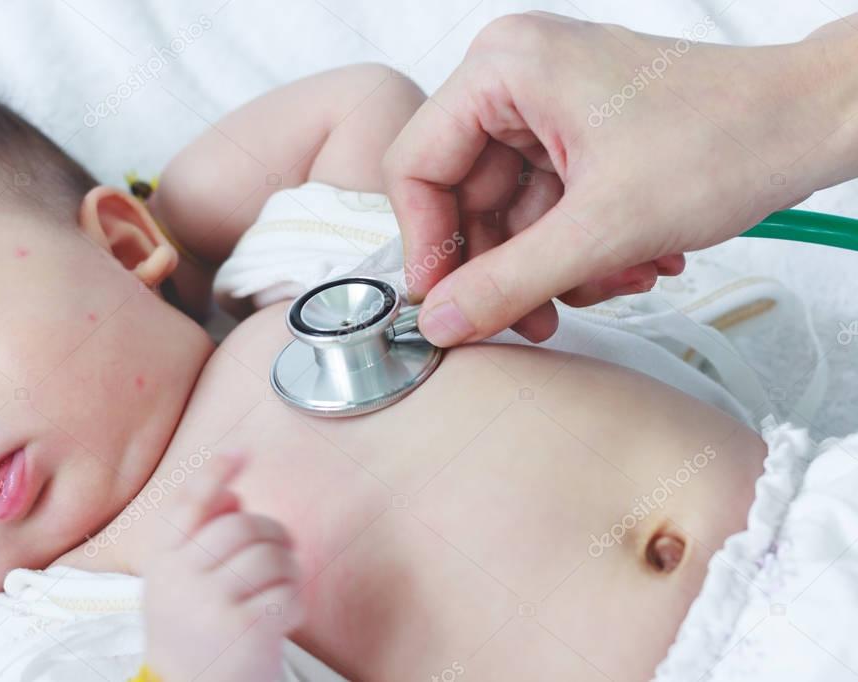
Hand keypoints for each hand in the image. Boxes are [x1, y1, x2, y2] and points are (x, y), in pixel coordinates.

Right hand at [141, 452, 304, 681]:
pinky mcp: (243, 628)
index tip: (240, 452)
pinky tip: (282, 616)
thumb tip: (232, 494)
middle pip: (242, 525)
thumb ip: (199, 537)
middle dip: (273, 531)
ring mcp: (210, 603)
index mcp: (164, 561)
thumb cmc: (197, 628)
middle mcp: (180, 578)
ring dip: (289, 568)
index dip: (214, 473)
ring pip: (270, 555)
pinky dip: (295, 602)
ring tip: (282, 586)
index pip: (187, 503)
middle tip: (284, 547)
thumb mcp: (181, 581)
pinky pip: (287, 592)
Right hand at [383, 11, 855, 344]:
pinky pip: (546, 206)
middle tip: (534, 320)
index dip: (428, 244)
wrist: (812, 123)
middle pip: (464, 196)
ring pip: (509, 212)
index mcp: (503, 70)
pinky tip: (629, 262)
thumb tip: (440, 324)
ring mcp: (547, 106)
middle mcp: (515, 79)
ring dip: (554, 265)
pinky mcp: (576, 133)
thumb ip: (508, 282)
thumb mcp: (603, 228)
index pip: (417, 165)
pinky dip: (578, 246)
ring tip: (614, 282)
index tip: (446, 304)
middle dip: (506, 267)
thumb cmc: (727, 139)